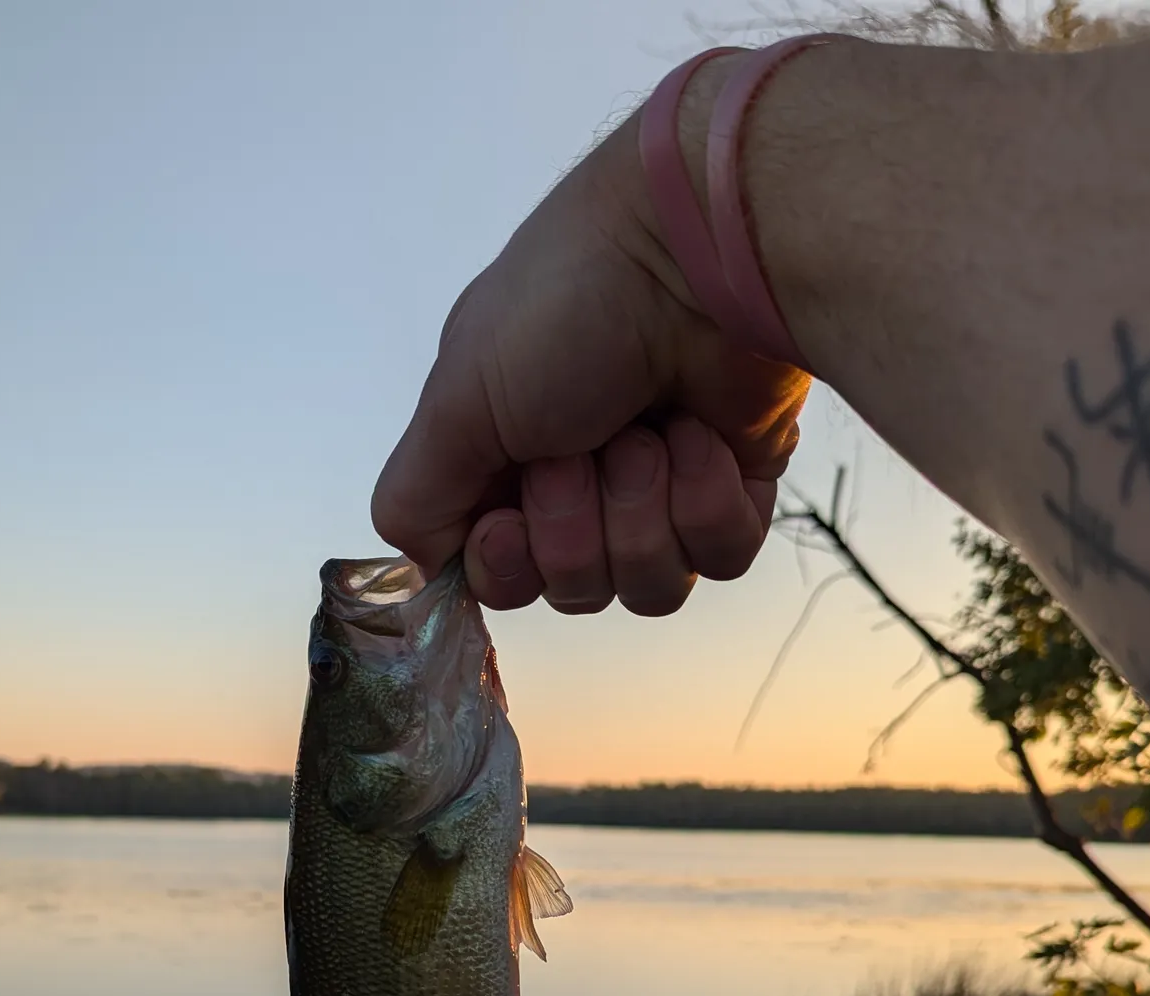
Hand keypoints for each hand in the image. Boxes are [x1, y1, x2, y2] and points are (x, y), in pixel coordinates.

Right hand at [370, 96, 810, 615]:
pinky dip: (708, 499)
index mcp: (506, 464)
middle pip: (574, 590)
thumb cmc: (568, 304)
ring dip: (643, 506)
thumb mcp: (456, 399)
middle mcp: (580, 484)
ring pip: (648, 588)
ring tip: (651, 427)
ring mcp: (661, 491)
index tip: (511, 520)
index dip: (507, 566)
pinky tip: (703, 434)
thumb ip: (414, 499)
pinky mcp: (735, 490)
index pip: (499, 579)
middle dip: (579, 521)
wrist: (697, 252)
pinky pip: (718, 560)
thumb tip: (423, 570)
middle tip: (588, 440)